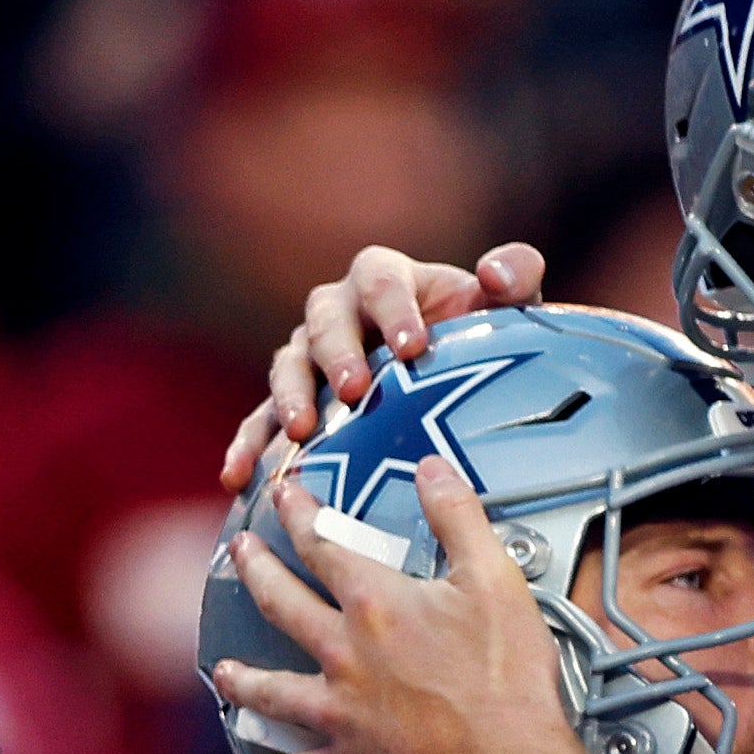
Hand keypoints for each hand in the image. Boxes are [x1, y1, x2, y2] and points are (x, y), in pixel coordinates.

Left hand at [210, 460, 588, 753]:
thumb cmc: (503, 679)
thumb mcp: (494, 579)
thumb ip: (458, 517)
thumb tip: (432, 470)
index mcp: (375, 603)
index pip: (322, 544)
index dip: (299, 513)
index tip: (283, 493)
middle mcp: (344, 653)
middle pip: (281, 604)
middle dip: (256, 572)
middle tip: (239, 553)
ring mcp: (341, 710)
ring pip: (273, 691)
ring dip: (245, 679)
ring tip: (225, 672)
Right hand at [221, 242, 546, 491]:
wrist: (452, 392)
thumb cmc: (481, 346)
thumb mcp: (507, 312)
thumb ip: (516, 277)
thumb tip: (494, 275)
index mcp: (385, 280)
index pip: (380, 278)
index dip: (393, 307)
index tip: (414, 346)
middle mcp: (337, 312)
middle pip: (323, 318)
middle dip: (336, 352)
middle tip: (355, 389)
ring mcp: (307, 359)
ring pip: (285, 365)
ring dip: (288, 396)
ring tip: (301, 431)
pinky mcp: (290, 405)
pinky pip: (258, 421)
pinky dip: (247, 447)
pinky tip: (237, 479)